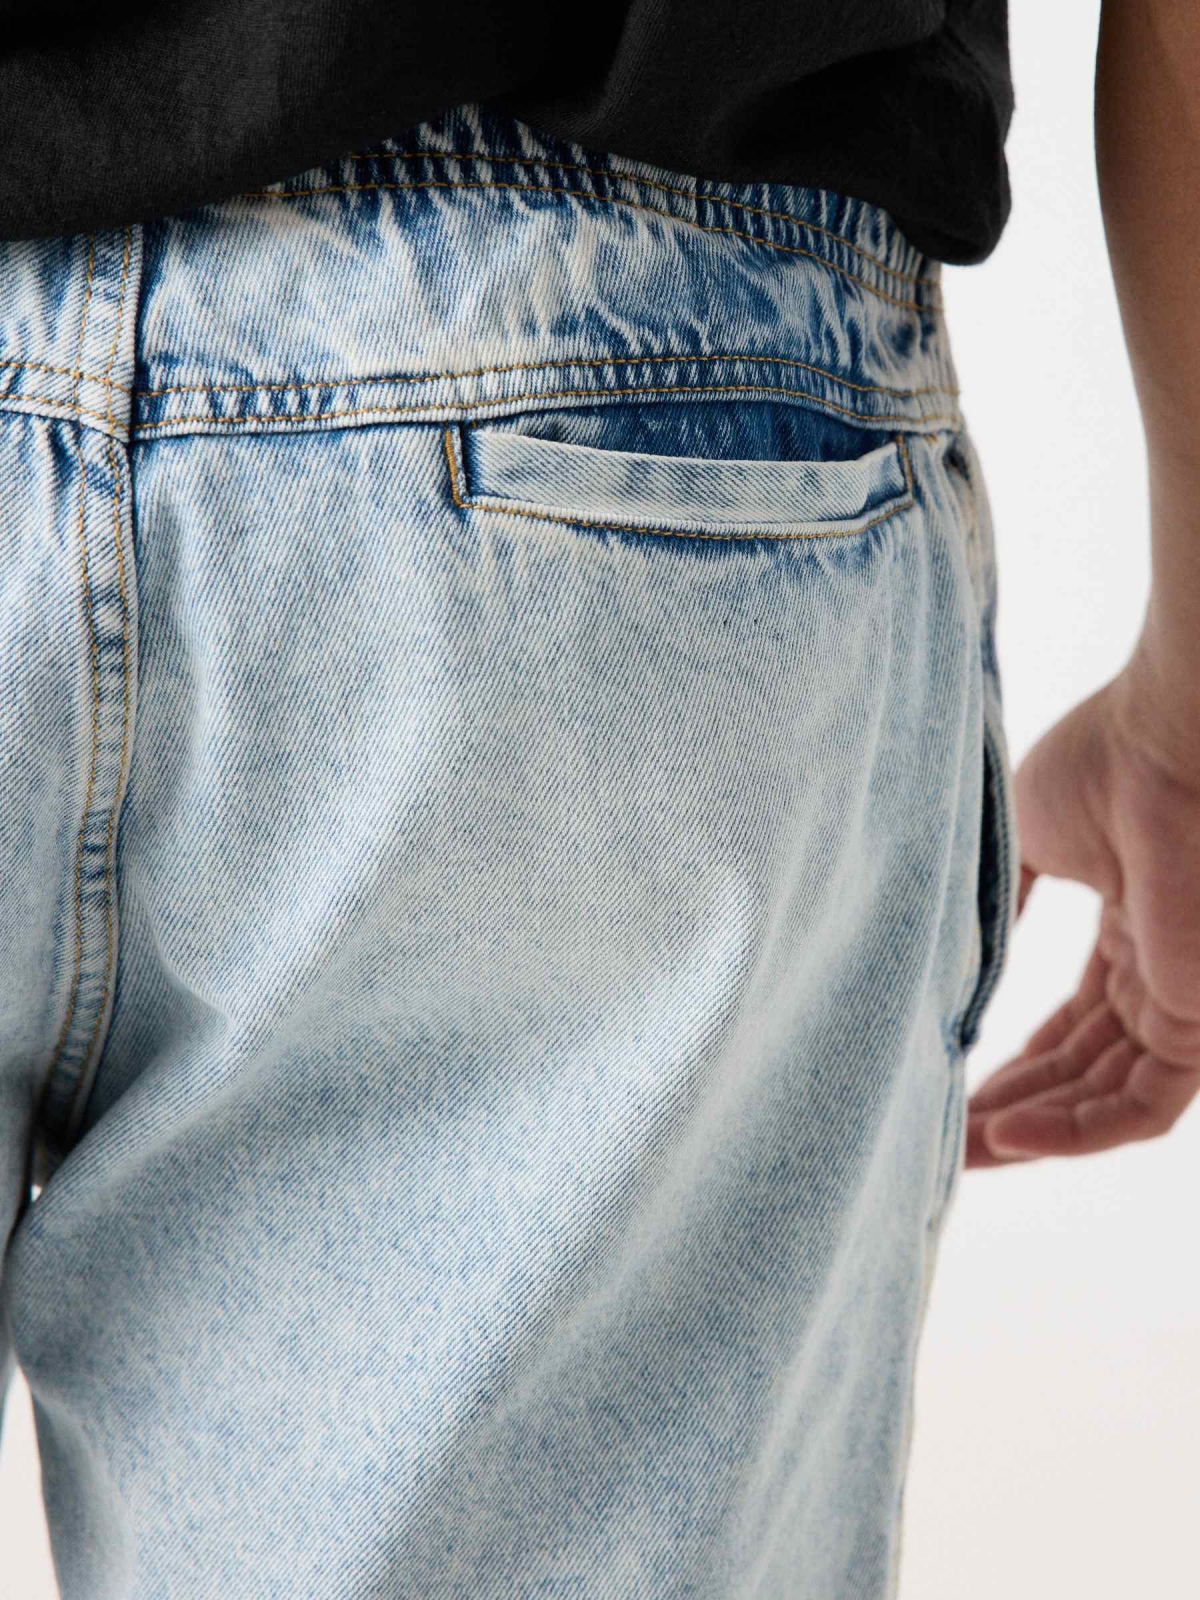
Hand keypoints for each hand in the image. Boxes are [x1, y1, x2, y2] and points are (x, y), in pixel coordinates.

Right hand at [966, 650, 1199, 1166]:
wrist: (1163, 742)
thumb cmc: (1103, 766)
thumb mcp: (1026, 842)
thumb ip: (999, 905)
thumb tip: (957, 956)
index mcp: (1130, 934)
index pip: (1070, 1028)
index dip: (1010, 1065)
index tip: (948, 1089)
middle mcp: (1158, 977)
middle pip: (1080, 1075)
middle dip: (1008, 1109)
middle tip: (939, 1139)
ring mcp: (1182, 1005)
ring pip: (1104, 1102)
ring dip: (1029, 1133)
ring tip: (956, 1150)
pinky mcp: (1197, 1024)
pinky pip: (1138, 1110)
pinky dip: (1073, 1133)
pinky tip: (1007, 1134)